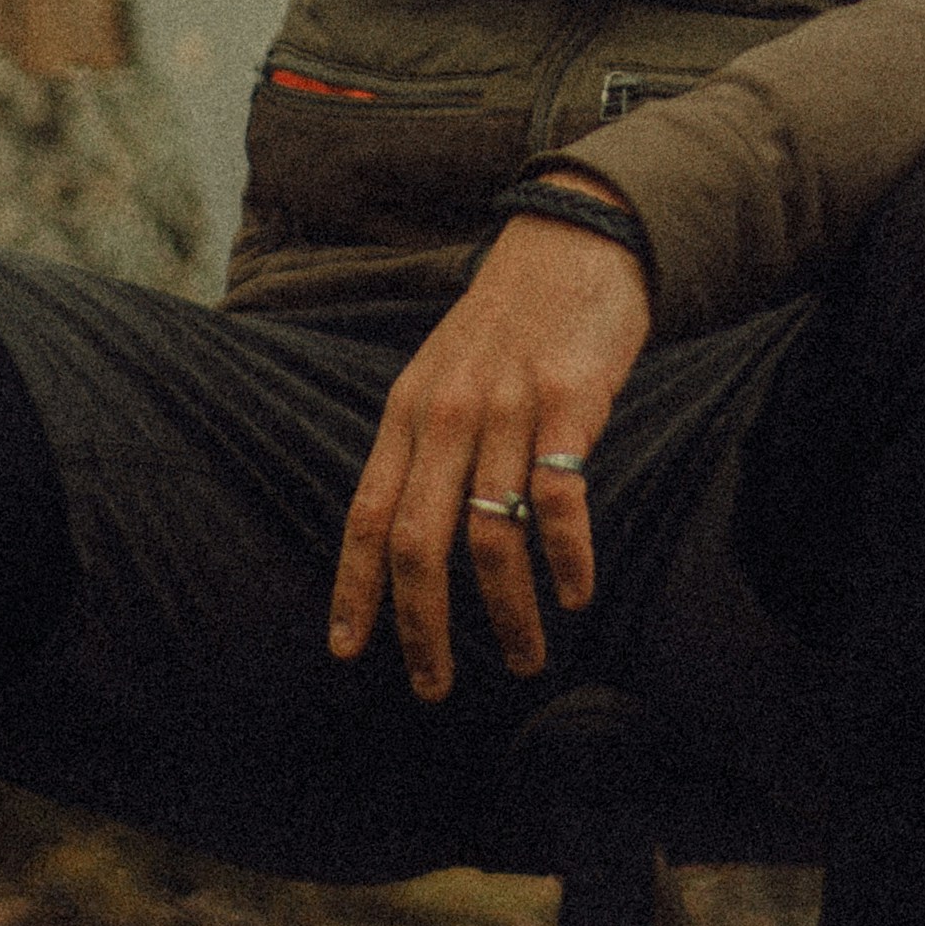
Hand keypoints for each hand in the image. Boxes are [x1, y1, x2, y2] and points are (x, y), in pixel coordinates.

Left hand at [329, 217, 652, 700]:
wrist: (573, 238)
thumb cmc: (510, 318)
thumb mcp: (443, 372)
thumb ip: (424, 444)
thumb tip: (404, 535)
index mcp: (408, 411)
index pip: (366, 514)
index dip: (354, 588)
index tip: (348, 651)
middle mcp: (447, 413)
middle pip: (416, 541)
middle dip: (421, 627)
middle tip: (433, 686)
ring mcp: (508, 406)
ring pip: (489, 535)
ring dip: (507, 613)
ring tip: (525, 658)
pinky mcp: (570, 399)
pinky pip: (558, 499)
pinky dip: (565, 558)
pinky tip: (576, 591)